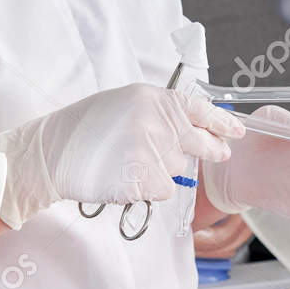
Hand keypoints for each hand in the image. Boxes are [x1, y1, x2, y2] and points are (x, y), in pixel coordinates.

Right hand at [0, 83, 245, 228]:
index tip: (237, 131)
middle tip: (220, 153)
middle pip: (198, 143)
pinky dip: (148, 188)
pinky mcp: (143, 179)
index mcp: (152, 99)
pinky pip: (162, 189)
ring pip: (177, 170)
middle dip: (212, 149)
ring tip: (127, 161)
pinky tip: (124, 177)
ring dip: (161, 170)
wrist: (51, 153)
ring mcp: (150, 152)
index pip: (198, 109)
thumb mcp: (125, 104)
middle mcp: (155, 122)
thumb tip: (195, 127)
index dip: (222, 122)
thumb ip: (160, 113)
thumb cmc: (85, 128)